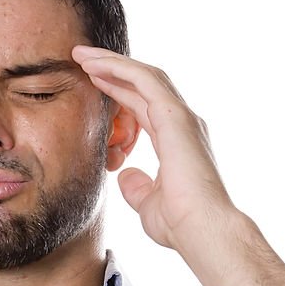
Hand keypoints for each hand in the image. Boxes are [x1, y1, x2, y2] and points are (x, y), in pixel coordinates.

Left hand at [72, 45, 238, 251]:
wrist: (203, 230)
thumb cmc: (180, 224)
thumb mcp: (148, 203)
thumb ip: (137, 186)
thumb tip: (125, 175)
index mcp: (176, 140)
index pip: (142, 105)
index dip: (117, 90)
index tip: (91, 81)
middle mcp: (182, 123)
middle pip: (143, 84)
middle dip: (112, 69)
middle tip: (81, 58)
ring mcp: (182, 117)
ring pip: (144, 76)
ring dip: (112, 63)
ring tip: (82, 55)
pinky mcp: (176, 117)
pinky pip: (145, 81)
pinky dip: (120, 69)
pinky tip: (96, 65)